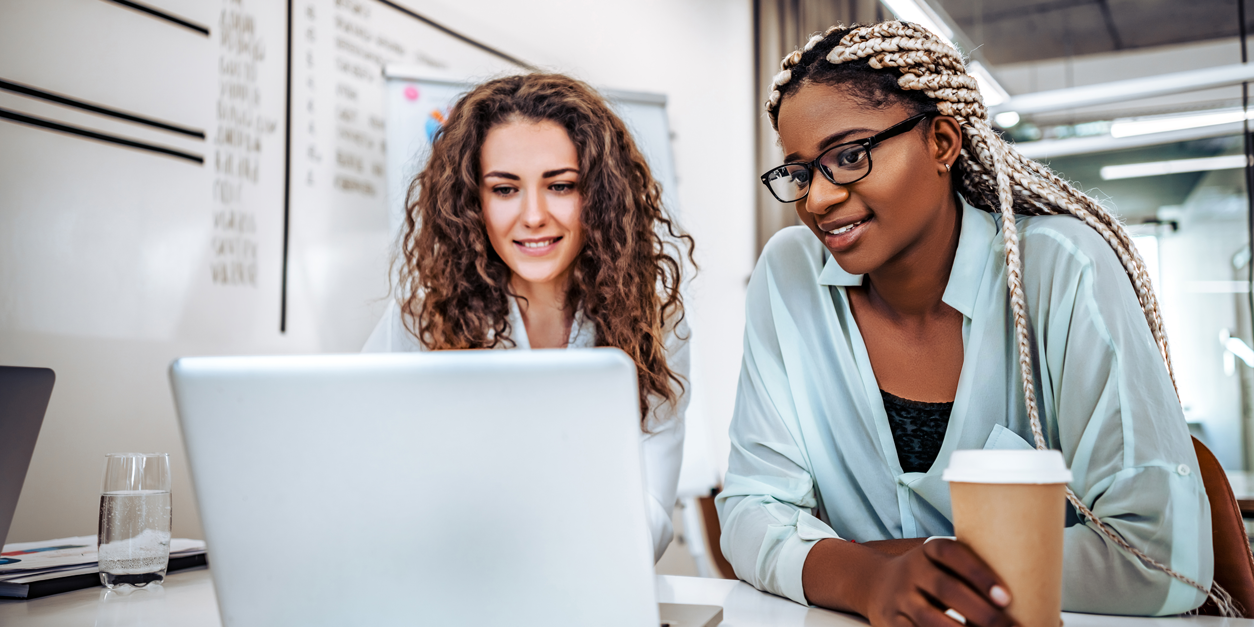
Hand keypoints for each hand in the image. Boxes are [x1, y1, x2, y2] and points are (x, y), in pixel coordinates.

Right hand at [864, 539, 1012, 626]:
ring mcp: (899, 598)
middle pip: (945, 589)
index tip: (1006, 598)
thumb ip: (973, 573)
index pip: (952, 554)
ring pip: (929, 619)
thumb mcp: (943, 563)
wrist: (876, 584)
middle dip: (980, 612)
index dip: (978, 574)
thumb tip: (1037, 604)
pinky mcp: (892, 622)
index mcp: (929, 550)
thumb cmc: (931, 576)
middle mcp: (912, 571)